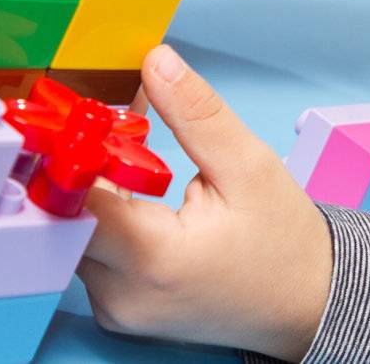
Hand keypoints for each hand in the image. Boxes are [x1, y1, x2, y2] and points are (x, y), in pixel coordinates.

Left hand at [78, 45, 332, 360]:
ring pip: (74, 234)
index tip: (81, 114)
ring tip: (124, 151)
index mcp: (153, 260)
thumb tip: (156, 62)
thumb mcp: (250, 166)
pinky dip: (105, 213)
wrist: (303, 304)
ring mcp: (115, 307)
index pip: (77, 197)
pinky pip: (92, 251)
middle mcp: (120, 293)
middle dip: (80, 164)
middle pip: (66, 216)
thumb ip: (197, 114)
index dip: (73, 149)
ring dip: (92, 187)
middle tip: (100, 124)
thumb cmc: (282, 241)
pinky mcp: (117, 308)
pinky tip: (131, 184)